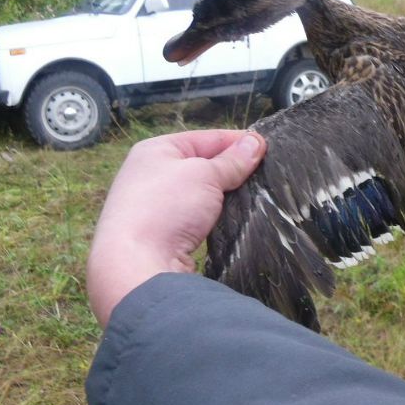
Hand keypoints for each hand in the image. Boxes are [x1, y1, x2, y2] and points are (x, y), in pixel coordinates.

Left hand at [86, 129, 265, 326]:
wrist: (136, 265)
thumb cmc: (166, 207)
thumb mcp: (205, 175)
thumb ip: (231, 160)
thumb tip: (256, 142)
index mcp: (156, 150)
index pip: (206, 138)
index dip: (237, 142)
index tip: (268, 148)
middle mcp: (151, 175)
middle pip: (203, 166)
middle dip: (232, 171)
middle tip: (267, 175)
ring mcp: (155, 207)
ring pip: (201, 195)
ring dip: (224, 197)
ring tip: (256, 198)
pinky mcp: (163, 235)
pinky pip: (196, 219)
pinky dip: (214, 218)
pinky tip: (234, 221)